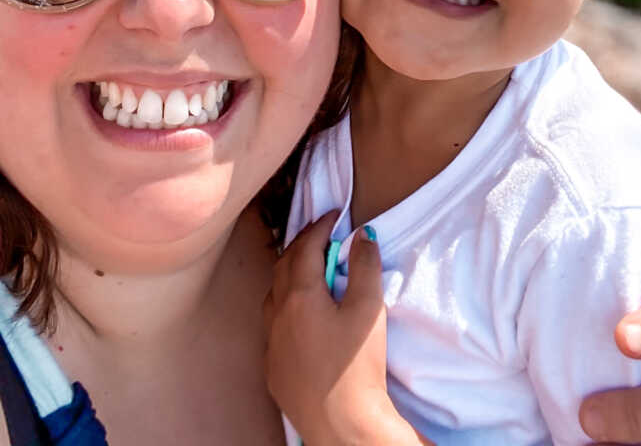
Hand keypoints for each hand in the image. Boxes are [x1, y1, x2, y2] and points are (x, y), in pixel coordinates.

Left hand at [263, 213, 429, 445]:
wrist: (341, 425)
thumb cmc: (357, 366)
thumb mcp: (369, 310)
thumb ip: (365, 267)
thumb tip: (362, 235)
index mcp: (300, 294)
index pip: (307, 247)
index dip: (321, 226)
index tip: (335, 215)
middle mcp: (278, 313)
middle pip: (285, 265)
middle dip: (303, 244)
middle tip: (322, 234)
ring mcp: (271, 341)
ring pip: (274, 293)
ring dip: (290, 273)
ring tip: (310, 268)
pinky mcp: (272, 367)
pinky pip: (273, 323)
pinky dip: (286, 305)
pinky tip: (300, 314)